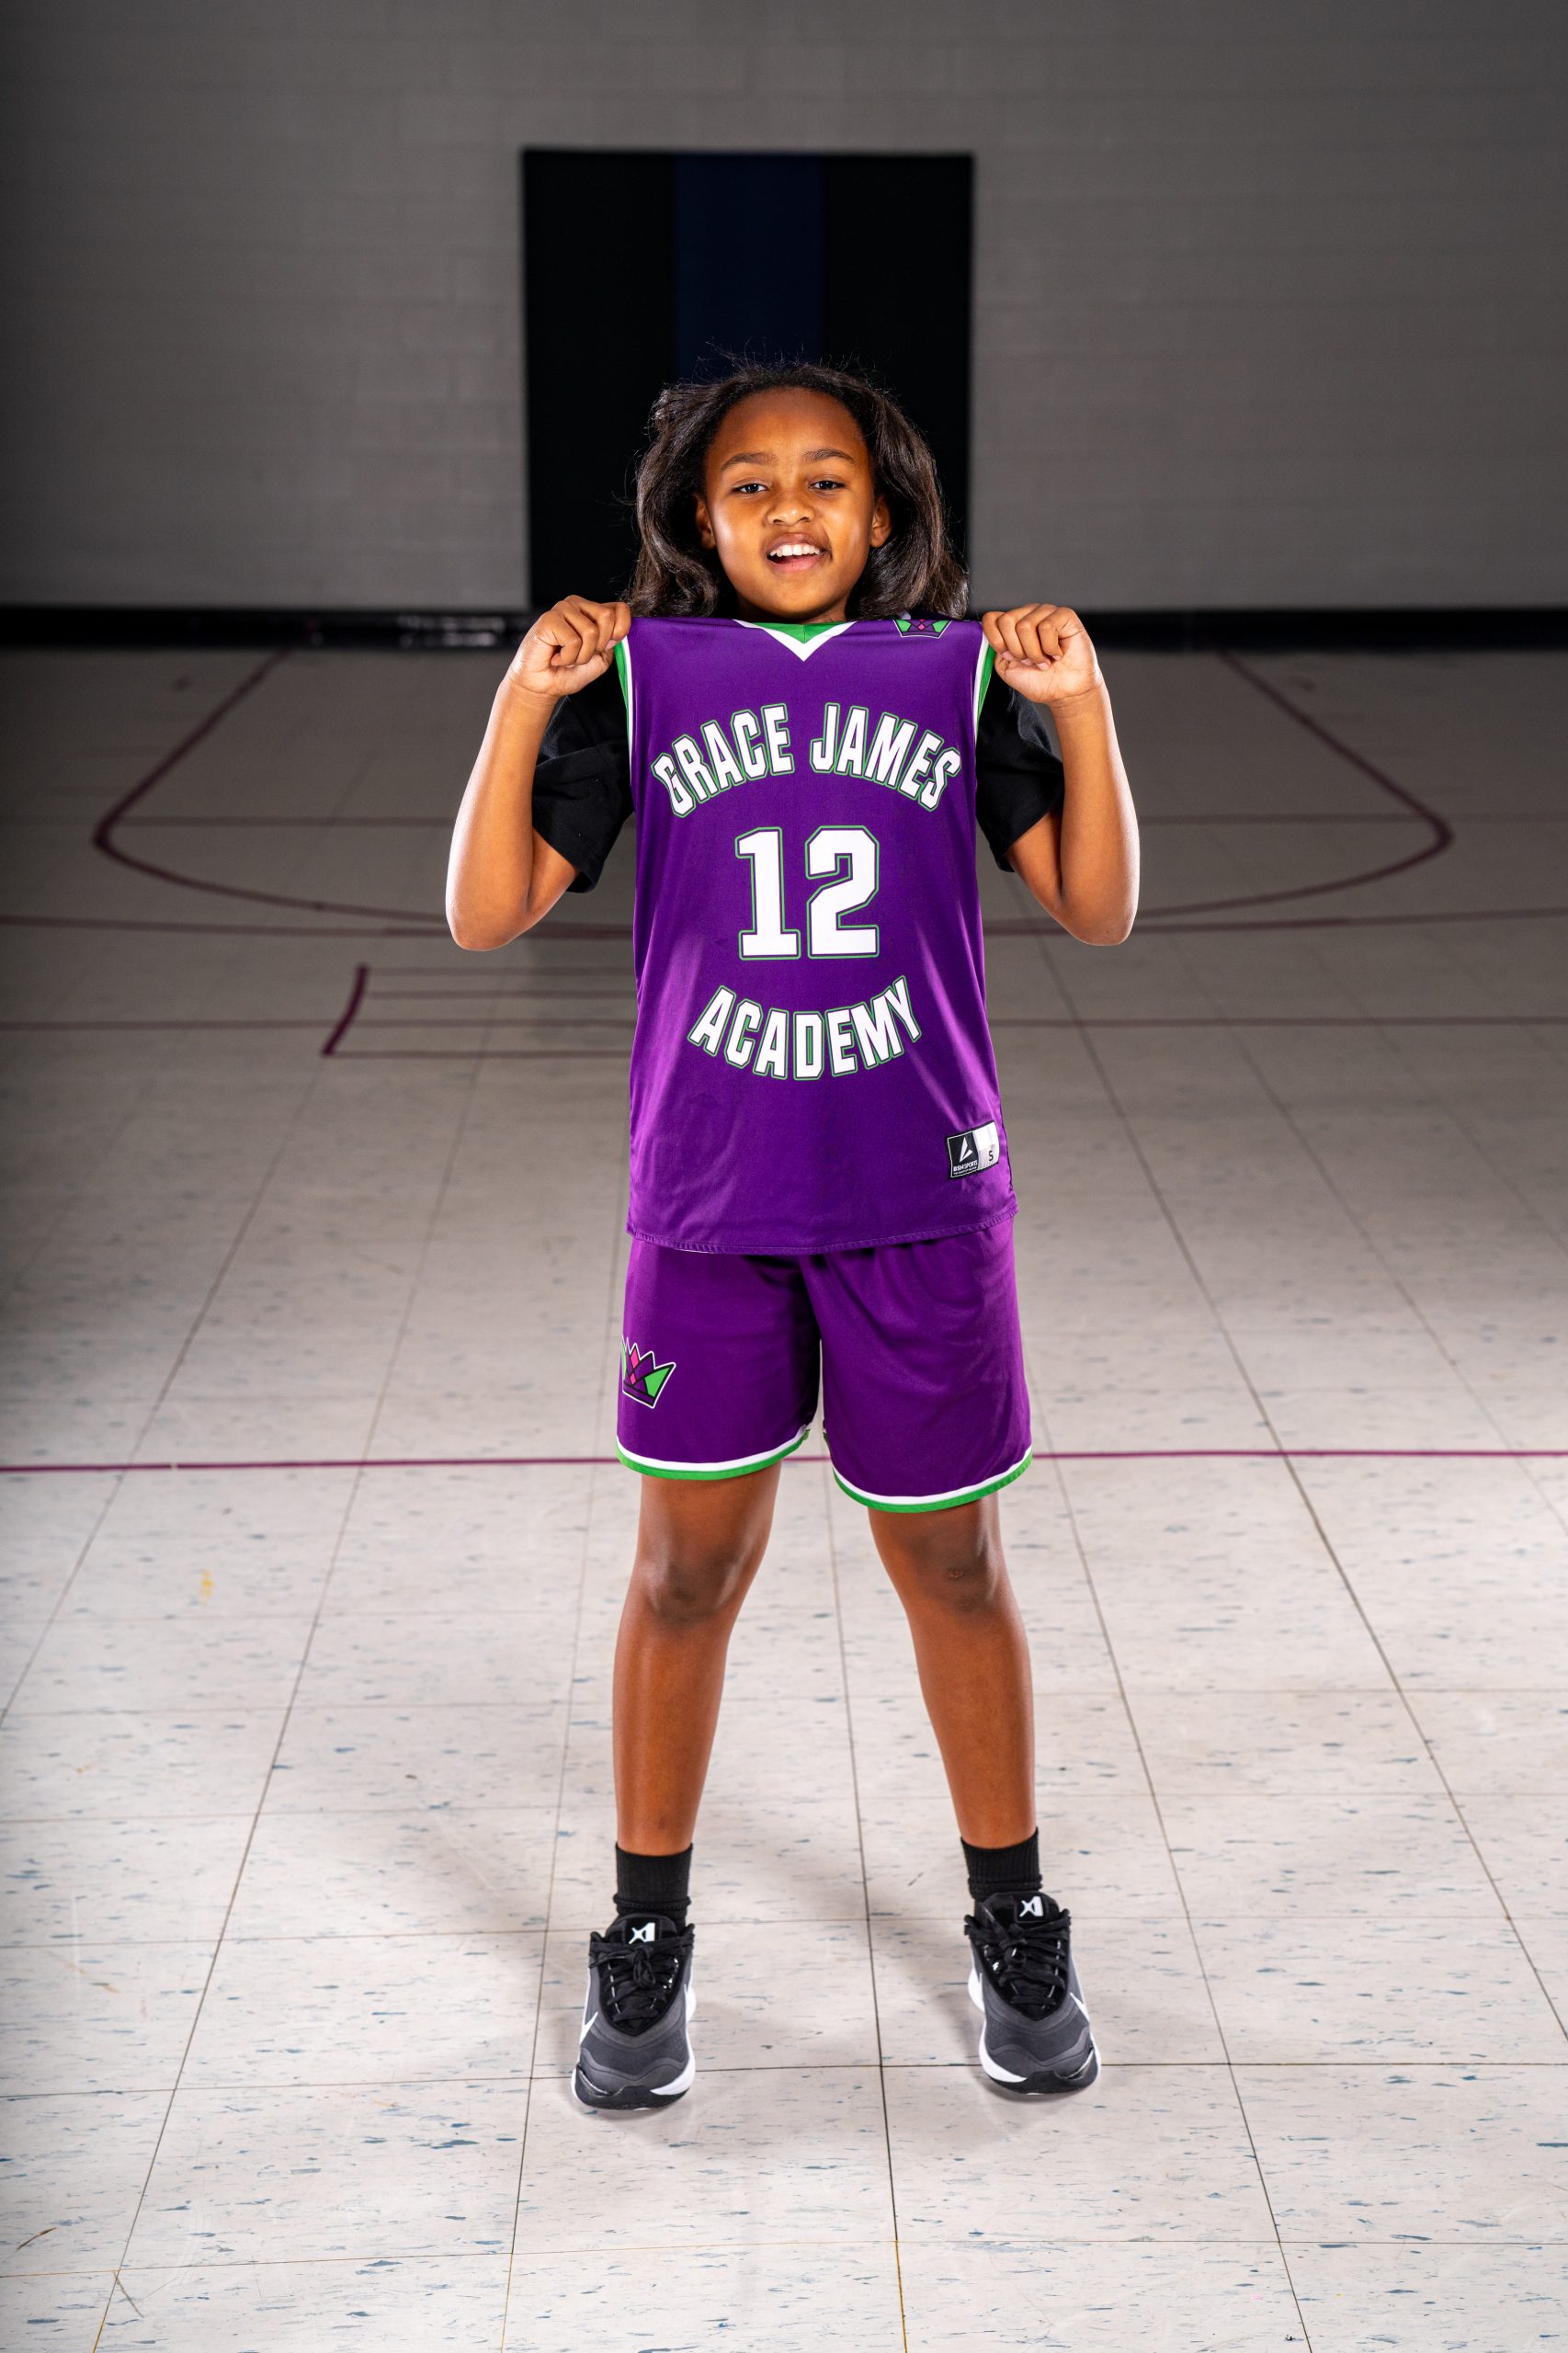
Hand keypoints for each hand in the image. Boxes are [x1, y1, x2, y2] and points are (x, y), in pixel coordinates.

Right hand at [508, 596, 629, 701]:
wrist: (542, 686)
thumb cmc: (568, 672)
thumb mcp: (601, 659)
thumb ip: (613, 643)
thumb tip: (620, 631)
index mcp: (593, 611)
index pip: (621, 609)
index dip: (620, 631)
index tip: (604, 648)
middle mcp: (578, 605)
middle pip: (607, 617)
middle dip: (597, 646)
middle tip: (580, 653)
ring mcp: (562, 609)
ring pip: (590, 632)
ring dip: (580, 656)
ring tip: (565, 657)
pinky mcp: (549, 618)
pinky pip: (573, 641)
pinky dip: (567, 658)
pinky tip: (555, 657)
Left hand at [981, 604, 1102, 707]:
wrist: (1064, 694)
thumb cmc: (1039, 681)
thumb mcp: (1006, 667)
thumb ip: (994, 648)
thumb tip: (984, 630)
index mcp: (1012, 625)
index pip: (991, 618)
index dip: (997, 641)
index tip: (1010, 658)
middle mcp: (1028, 614)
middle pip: (1006, 621)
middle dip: (1017, 650)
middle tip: (1031, 661)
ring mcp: (1046, 612)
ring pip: (1025, 626)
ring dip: (1035, 652)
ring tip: (1045, 660)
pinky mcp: (1064, 615)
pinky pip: (1047, 626)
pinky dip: (1050, 648)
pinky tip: (1058, 654)